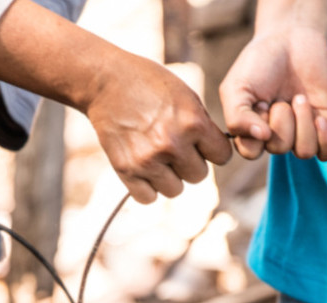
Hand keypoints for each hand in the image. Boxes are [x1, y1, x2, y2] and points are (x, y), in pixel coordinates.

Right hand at [83, 59, 232, 203]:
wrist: (105, 82)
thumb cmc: (148, 84)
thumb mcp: (185, 96)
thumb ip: (202, 125)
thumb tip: (216, 152)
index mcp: (194, 123)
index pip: (222, 156)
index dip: (212, 149)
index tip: (200, 143)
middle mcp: (173, 145)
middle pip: (199, 176)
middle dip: (189, 162)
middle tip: (172, 145)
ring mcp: (149, 160)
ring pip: (174, 190)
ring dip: (168, 177)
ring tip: (156, 156)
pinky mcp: (126, 170)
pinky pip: (147, 197)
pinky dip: (146, 187)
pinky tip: (143, 168)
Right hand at [220, 28, 326, 159]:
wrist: (292, 38)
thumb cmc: (259, 62)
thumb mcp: (237, 88)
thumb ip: (237, 118)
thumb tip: (262, 138)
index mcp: (252, 129)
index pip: (251, 151)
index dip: (255, 131)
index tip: (257, 104)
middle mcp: (276, 134)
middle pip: (279, 148)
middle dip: (280, 120)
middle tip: (280, 97)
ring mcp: (302, 131)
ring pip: (304, 151)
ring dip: (302, 123)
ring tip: (299, 98)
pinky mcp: (326, 124)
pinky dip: (325, 138)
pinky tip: (319, 118)